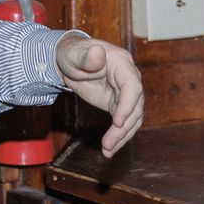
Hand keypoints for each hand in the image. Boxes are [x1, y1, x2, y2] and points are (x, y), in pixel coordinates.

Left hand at [55, 35, 143, 156]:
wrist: (69, 61)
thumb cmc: (72, 53)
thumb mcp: (74, 53)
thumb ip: (85, 55)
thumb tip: (97, 53)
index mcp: (122, 64)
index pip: (132, 87)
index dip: (127, 105)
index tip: (117, 122)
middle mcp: (129, 79)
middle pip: (135, 106)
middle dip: (124, 127)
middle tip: (109, 143)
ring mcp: (125, 93)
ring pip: (132, 118)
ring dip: (122, 136)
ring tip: (108, 150)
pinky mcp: (118, 104)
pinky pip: (123, 123)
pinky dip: (118, 136)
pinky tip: (109, 149)